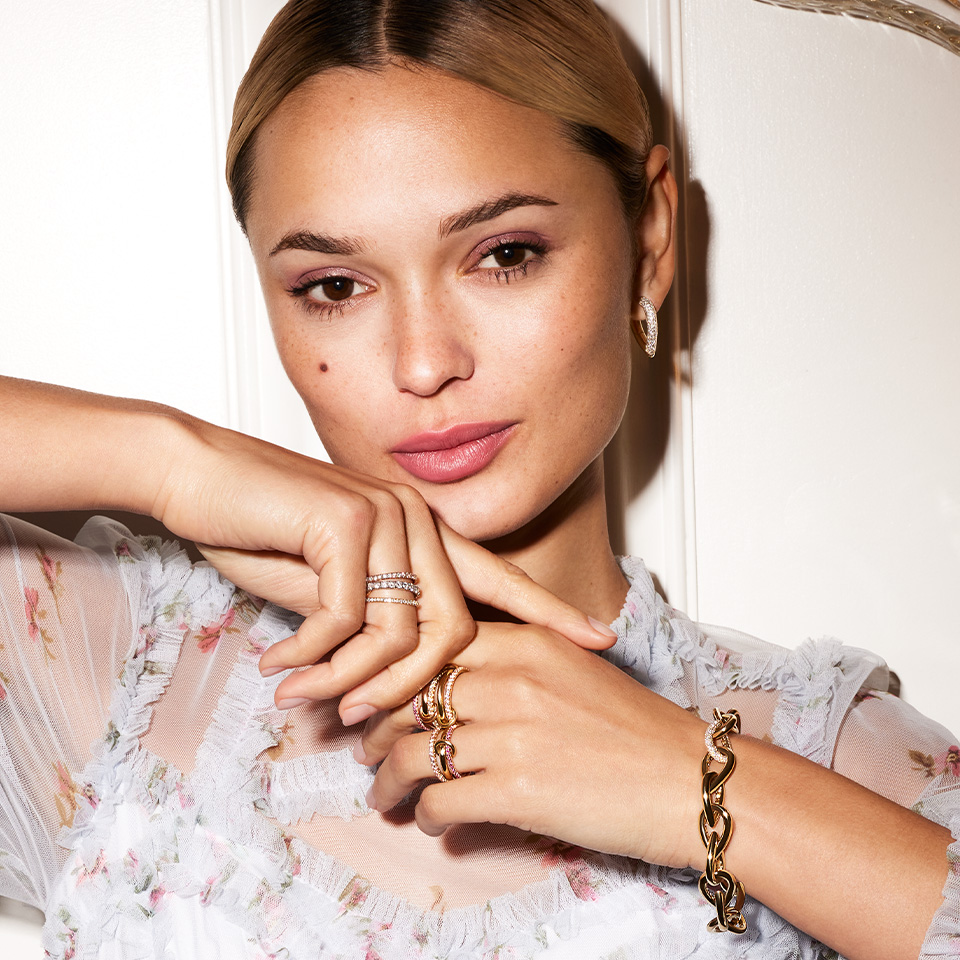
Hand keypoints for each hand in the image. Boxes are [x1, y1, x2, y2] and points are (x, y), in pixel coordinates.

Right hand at [152, 416, 613, 716]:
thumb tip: (392, 676)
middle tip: (352, 722)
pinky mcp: (346, 517)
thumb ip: (369, 617)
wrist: (199, 477)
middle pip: (451, 630)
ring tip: (300, 693)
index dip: (551, 612)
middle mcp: (416, 519)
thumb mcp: (327, 583)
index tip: (602, 640)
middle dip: (405, 692)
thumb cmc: (262, 530)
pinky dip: (310, 655)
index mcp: (423, 532)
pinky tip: (278, 662)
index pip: (500, 578)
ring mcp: (385, 513)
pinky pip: (344, 618)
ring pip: (398, 632)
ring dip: (346, 681)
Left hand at [358, 621, 706, 867]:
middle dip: (376, 727)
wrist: (688, 780)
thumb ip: (514, 663)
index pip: (430, 645)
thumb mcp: (574, 668)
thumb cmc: (635, 729)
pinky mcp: (516, 789)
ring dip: (388, 779)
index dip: (391, 674)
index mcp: (527, 641)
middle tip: (366, 747)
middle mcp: (512, 679)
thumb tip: (456, 687)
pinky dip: (426, 816)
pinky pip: (440, 801)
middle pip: (408, 697)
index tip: (374, 697)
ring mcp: (512, 733)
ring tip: (384, 793)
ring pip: (411, 752)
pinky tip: (432, 822)